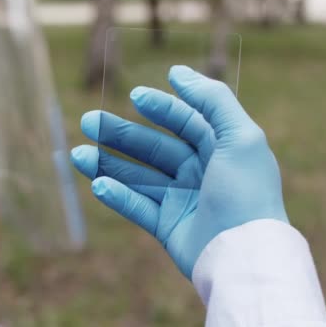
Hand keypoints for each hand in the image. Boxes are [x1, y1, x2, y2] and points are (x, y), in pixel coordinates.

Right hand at [70, 66, 287, 278]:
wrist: (244, 254)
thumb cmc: (246, 192)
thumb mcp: (240, 135)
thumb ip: (212, 99)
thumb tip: (177, 72)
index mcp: (220, 150)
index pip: (185, 121)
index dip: (161, 107)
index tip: (136, 96)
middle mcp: (200, 173)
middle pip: (153, 147)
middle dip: (120, 134)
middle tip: (89, 121)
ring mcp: (182, 201)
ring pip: (138, 176)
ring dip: (107, 164)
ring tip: (78, 154)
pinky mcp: (168, 227)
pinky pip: (137, 207)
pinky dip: (117, 196)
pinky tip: (97, 184)